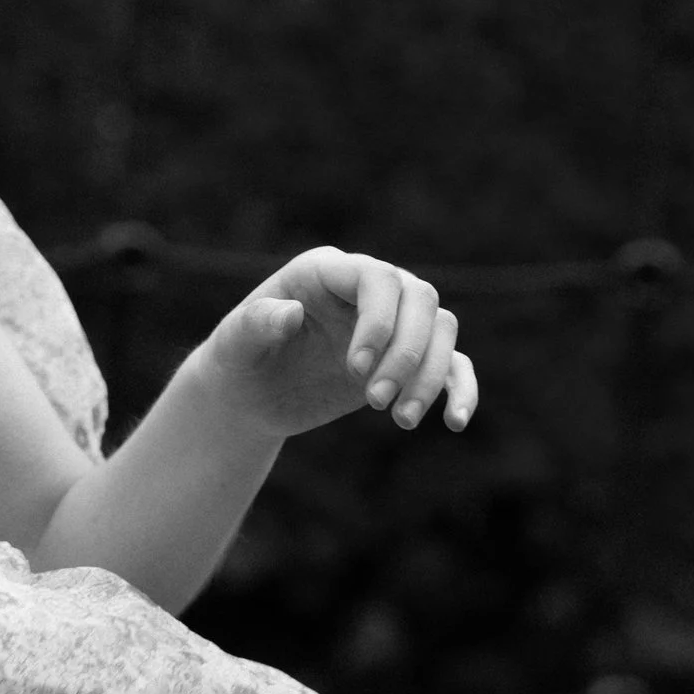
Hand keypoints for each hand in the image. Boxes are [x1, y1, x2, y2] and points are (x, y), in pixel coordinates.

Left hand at [199, 248, 476, 441]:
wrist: (249, 395)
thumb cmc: (239, 360)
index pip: (377, 278)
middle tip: (375, 402)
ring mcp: (392, 323)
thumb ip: (255, 323)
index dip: (380, 320)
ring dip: (430, 375)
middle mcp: (366, 289)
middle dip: (407, 353)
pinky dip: (460, 389)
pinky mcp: (405, 361)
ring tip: (400, 420)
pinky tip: (455, 422)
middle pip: (420, 300)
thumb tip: (288, 312)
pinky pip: (452, 364)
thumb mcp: (234, 344)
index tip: (356, 369)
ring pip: (441, 329)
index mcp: (327, 271)